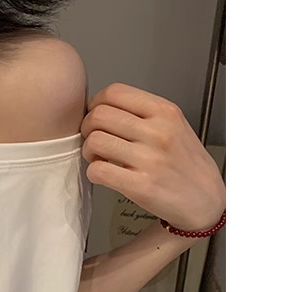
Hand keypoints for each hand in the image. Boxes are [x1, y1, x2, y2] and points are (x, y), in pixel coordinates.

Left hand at [80, 83, 225, 232]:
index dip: (95, 104)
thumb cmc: (185, 163)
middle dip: (87, 128)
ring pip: (94, 141)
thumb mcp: (174, 125)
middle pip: (99, 115)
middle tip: (94, 140)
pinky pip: (98, 170)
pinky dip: (93, 173)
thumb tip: (102, 108)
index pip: (114, 92)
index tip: (96, 116)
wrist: (205, 199)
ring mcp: (149, 159)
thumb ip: (142, 113)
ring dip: (88, 151)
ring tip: (98, 158)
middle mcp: (158, 131)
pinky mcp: (140, 186)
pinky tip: (104, 174)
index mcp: (165, 111)